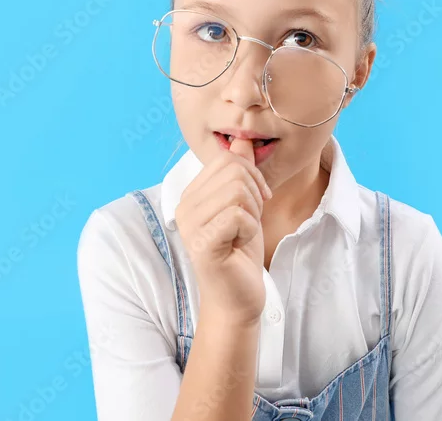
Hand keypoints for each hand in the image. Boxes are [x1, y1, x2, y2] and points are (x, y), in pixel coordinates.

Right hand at [175, 138, 272, 325]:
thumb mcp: (245, 206)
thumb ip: (241, 174)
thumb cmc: (240, 254)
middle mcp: (184, 206)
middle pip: (234, 171)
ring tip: (244, 232)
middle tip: (252, 220)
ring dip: (253, 213)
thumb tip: (242, 142)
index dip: (252, 175)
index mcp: (192, 194)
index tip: (257, 201)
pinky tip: (240, 244)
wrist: (237, 298)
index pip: (227, 159)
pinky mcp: (202, 243)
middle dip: (256, 193)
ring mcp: (190, 225)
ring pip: (237, 191)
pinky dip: (250, 228)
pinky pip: (237, 215)